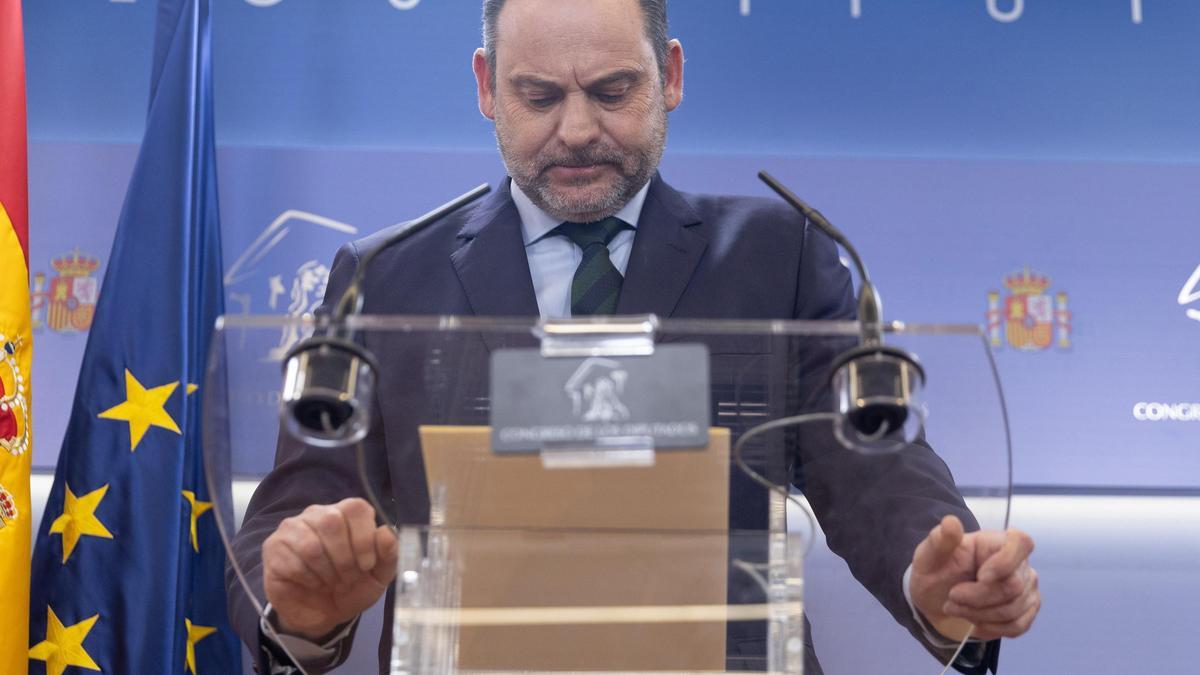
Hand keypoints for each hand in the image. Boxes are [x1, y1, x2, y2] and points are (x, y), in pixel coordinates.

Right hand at [262, 498, 398, 640]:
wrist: (322, 614)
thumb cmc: (352, 587)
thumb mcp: (379, 576)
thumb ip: (388, 554)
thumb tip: (387, 532)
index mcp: (346, 513)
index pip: (356, 508)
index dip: (364, 538)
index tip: (367, 565)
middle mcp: (318, 513)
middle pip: (332, 521)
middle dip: (344, 558)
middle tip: (347, 577)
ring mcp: (292, 528)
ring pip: (310, 544)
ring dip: (326, 571)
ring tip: (330, 582)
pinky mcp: (273, 547)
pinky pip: (292, 562)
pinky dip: (308, 580)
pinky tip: (312, 584)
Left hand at [909, 515, 1039, 641]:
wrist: (938, 600)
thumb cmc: (936, 571)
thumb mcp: (929, 555)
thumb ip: (939, 540)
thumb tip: (950, 522)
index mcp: (997, 541)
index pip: (1021, 542)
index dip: (1005, 562)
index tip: (981, 576)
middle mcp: (1019, 562)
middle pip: (1013, 586)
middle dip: (977, 598)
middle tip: (952, 598)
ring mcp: (1027, 587)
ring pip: (1013, 610)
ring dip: (978, 614)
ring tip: (956, 608)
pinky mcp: (1028, 609)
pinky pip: (1017, 625)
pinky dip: (990, 627)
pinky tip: (974, 620)